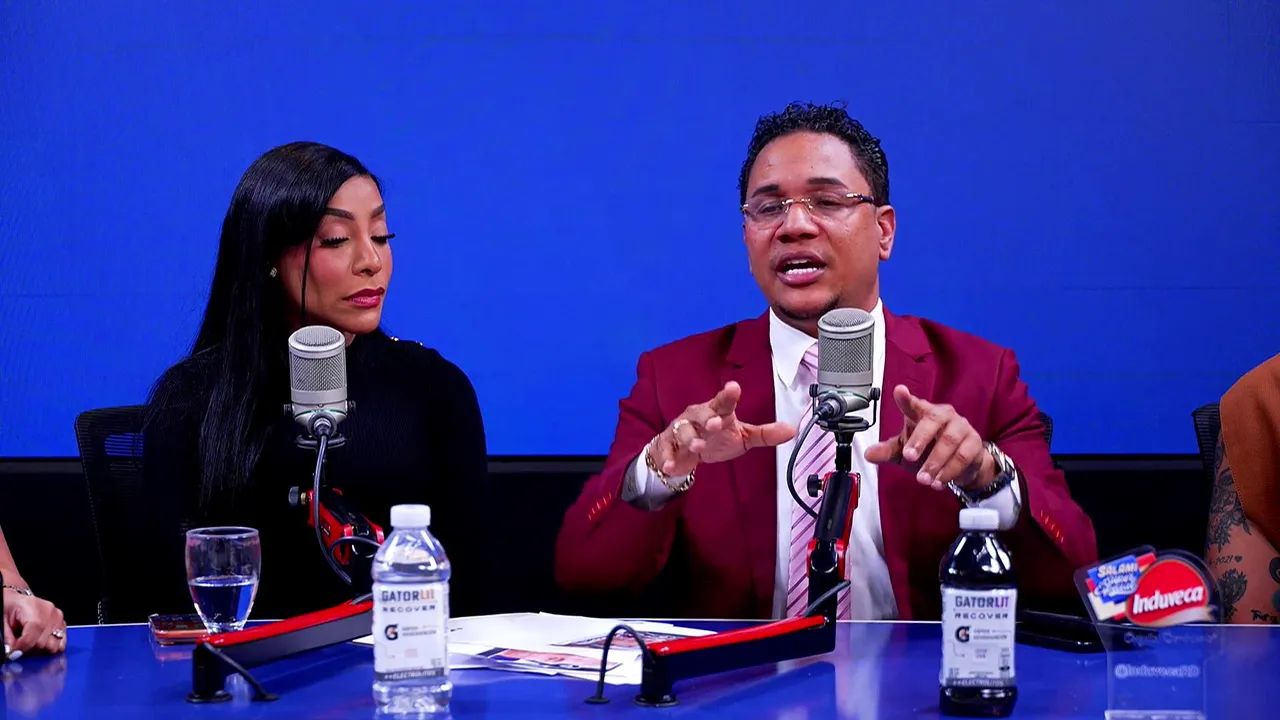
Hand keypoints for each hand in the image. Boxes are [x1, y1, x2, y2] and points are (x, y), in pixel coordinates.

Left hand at [4, 586, 66, 657]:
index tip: (12, 653)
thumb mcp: (2, 620)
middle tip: (18, 646)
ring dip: (39, 649)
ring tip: (29, 642)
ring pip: (53, 646)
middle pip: (42, 643)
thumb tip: (11, 651)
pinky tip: (39, 642)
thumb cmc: (10, 607)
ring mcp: (58, 618)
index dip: (21, 648)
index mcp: (33, 608)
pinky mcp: (62, 623)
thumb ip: (7, 637)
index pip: (32, 635)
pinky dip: (50, 646)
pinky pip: (61, 643)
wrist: (17, 601)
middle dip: (28, 649)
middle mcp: (50, 612)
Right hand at [650, 381, 795, 476]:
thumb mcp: (741, 437)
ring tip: (697, 447)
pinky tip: (671, 466)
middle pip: (701, 412)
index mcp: (717, 412)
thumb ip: (764, 434)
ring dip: (690, 438)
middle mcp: (698, 417)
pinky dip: (668, 458)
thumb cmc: (714, 439)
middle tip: (715, 423)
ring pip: (683, 430)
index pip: (724, 402)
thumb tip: (791, 430)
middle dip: (707, 417)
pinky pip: (667, 450)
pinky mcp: (668, 445)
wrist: (683, 453)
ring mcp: (681, 430)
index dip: (728, 395)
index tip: (734, 388)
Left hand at [864, 385, 992, 490]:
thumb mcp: (904, 452)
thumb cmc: (929, 451)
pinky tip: (938, 482)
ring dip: (934, 463)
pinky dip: (949, 471)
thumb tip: (868, 454)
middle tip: (908, 457)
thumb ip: (887, 451)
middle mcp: (943, 415)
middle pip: (933, 420)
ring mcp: (961, 427)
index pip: (913, 404)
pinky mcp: (974, 442)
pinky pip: (963, 456)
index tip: (899, 391)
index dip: (906, 398)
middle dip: (920, 439)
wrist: (960, 465)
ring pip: (949, 441)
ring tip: (923, 479)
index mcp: (922, 413)